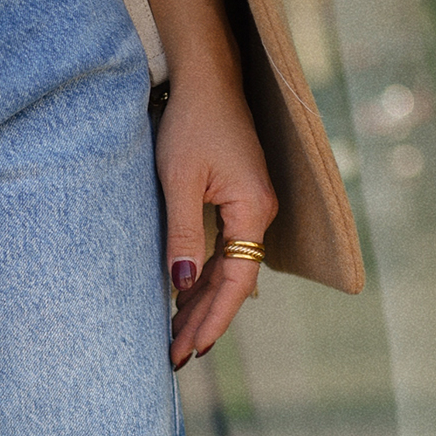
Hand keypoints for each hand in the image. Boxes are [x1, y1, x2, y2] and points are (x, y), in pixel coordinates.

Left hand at [136, 0, 276, 369]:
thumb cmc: (191, 122)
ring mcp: (251, 208)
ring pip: (229, 270)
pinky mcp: (237, 200)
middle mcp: (259, 214)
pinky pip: (224, 252)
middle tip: (176, 359)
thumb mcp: (178, 181)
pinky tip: (183, 301)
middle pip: (235, 283)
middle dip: (204, 321)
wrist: (206, 76)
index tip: (188, 348)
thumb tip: (179, 288)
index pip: (237, 282)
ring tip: (178, 340)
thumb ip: (181, 236)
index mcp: (253, 210)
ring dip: (203, 304)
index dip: (212, 318)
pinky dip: (203, 278)